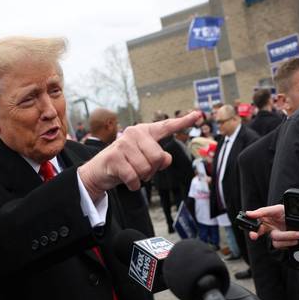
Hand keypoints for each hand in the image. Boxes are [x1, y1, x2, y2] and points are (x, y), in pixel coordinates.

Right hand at [78, 111, 200, 200]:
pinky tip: (127, 181)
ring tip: (132, 173)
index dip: (183, 122)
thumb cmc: (127, 163)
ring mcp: (124, 144)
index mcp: (145, 132)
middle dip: (153, 170)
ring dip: (141, 178)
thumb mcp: (146, 160)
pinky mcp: (115, 157)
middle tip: (141, 170)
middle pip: (158, 157)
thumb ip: (160, 158)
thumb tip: (166, 159)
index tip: (198, 115)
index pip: (167, 126)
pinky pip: (134, 177)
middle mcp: (135, 133)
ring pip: (146, 169)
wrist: (100, 171)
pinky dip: (133, 185)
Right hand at [245, 205, 298, 248]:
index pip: (254, 225)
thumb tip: (249, 213)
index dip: (252, 231)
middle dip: (256, 235)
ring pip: (275, 240)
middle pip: (259, 234)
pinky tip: (296, 239)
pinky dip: (290, 242)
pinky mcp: (283, 244)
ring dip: (287, 237)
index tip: (253, 234)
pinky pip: (282, 245)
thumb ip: (263, 211)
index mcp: (265, 220)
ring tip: (298, 234)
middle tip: (254, 236)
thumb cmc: (288, 212)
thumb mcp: (277, 209)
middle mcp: (269, 229)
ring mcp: (276, 237)